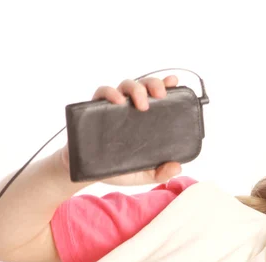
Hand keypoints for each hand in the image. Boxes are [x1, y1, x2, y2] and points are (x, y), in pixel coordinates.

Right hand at [58, 75, 182, 185]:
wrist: (87, 174)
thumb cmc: (117, 170)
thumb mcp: (143, 174)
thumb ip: (161, 172)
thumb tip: (178, 168)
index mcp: (145, 119)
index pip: (156, 97)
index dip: (165, 85)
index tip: (174, 81)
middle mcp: (130, 109)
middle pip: (143, 86)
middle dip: (153, 84)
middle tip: (160, 96)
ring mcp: (113, 108)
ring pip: (125, 85)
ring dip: (135, 88)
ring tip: (142, 104)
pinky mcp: (95, 110)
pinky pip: (102, 93)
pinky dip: (110, 93)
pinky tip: (118, 101)